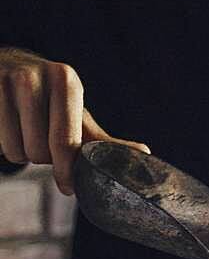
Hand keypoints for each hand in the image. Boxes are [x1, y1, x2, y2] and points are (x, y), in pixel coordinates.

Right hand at [0, 47, 149, 194]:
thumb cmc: (46, 103)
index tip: (67, 186)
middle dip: (40, 158)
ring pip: (14, 150)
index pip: (66, 143)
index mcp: (65, 80)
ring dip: (17, 151)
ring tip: (21, 132)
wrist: (2, 72)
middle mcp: (35, 74)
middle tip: (40, 140)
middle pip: (38, 152)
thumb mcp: (76, 116)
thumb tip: (144, 154)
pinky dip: (1, 145)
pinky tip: (5, 126)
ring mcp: (4, 78)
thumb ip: (104, 141)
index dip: (67, 171)